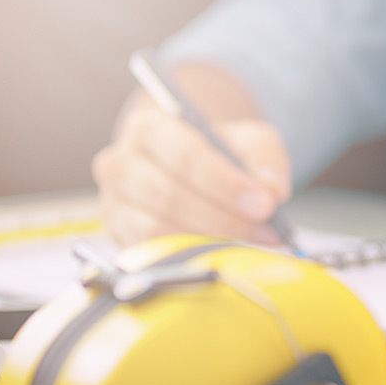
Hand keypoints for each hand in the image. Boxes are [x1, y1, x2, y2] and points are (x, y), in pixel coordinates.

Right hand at [92, 96, 290, 246]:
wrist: (187, 168)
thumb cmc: (217, 152)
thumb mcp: (248, 141)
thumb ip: (265, 159)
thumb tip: (272, 191)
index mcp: (151, 127)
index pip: (184, 155)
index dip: (225, 184)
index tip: (263, 205)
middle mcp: (121, 162)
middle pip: (169, 195)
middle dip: (222, 218)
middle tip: (264, 232)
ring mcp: (113, 201)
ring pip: (156, 228)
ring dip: (206, 241)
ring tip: (246, 245)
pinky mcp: (117, 235)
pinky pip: (149, 253)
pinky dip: (187, 257)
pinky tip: (218, 255)